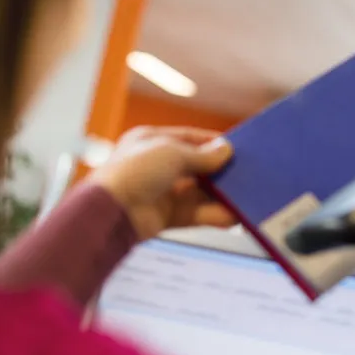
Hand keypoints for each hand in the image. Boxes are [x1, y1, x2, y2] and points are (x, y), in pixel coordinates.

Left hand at [87, 126, 235, 240]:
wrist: (109, 212)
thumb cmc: (134, 172)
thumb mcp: (172, 153)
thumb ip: (203, 155)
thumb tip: (226, 151)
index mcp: (151, 141)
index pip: (188, 138)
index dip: (212, 142)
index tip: (236, 147)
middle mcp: (155, 166)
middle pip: (196, 166)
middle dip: (220, 170)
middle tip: (245, 172)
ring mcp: (160, 192)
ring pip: (198, 192)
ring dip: (221, 195)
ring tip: (245, 196)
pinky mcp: (164, 216)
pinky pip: (195, 213)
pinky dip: (214, 214)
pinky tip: (233, 215)